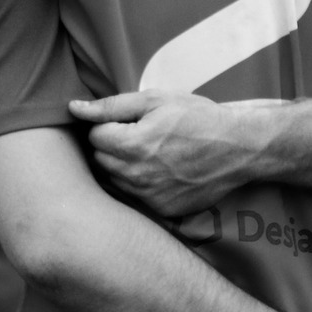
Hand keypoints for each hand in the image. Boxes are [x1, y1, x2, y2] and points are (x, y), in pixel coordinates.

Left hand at [71, 92, 269, 216]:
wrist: (239, 148)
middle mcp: (137, 177)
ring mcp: (150, 197)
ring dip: (123, 167)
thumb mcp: (155, 100)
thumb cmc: (197, 118)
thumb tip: (73, 108)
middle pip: (99, 161)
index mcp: (132, 145)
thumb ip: (110, 106)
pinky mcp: (162, 211)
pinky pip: (135, 197)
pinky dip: (141, 184)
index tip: (129, 122)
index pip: (93, 137)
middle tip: (139, 135)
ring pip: (114, 181)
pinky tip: (161, 171)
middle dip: (111, 147)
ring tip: (150, 153)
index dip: (108, 125)